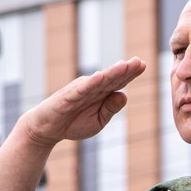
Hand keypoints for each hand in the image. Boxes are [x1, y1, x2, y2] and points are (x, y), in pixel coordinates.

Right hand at [20, 58, 147, 144]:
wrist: (47, 129)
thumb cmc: (73, 123)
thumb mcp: (98, 121)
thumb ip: (111, 108)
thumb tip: (124, 95)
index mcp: (101, 93)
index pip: (118, 82)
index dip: (130, 74)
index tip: (143, 65)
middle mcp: (92, 88)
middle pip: (111, 78)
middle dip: (125, 70)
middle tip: (139, 62)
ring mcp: (79, 91)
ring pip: (98, 81)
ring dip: (111, 73)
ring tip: (124, 65)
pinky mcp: (67, 97)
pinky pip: (80, 90)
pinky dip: (90, 83)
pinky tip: (100, 76)